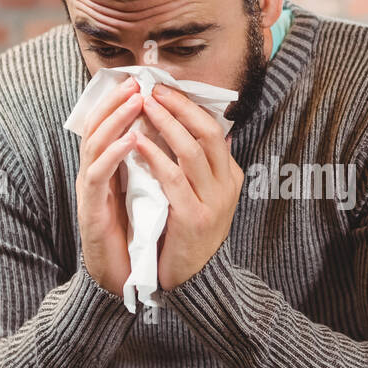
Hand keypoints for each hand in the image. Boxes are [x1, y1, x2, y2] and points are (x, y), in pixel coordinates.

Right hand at [75, 76, 142, 296]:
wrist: (119, 278)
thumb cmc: (135, 234)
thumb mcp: (148, 193)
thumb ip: (154, 167)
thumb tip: (180, 141)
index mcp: (109, 169)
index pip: (111, 127)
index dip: (123, 103)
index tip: (144, 82)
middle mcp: (95, 175)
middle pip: (98, 128)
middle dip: (117, 102)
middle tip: (137, 83)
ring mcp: (90, 191)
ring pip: (95, 146)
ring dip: (115, 121)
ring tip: (135, 102)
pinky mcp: (91, 210)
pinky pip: (99, 177)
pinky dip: (113, 156)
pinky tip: (130, 141)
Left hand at [132, 82, 242, 289]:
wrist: (193, 279)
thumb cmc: (190, 232)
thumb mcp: (206, 195)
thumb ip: (206, 166)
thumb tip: (212, 131)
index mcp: (231, 176)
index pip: (214, 129)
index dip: (190, 105)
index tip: (166, 88)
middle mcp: (227, 186)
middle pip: (207, 133)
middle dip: (179, 107)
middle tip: (154, 89)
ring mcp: (213, 202)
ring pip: (191, 151)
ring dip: (166, 124)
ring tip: (144, 106)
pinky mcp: (194, 218)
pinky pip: (173, 179)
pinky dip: (154, 157)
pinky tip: (136, 143)